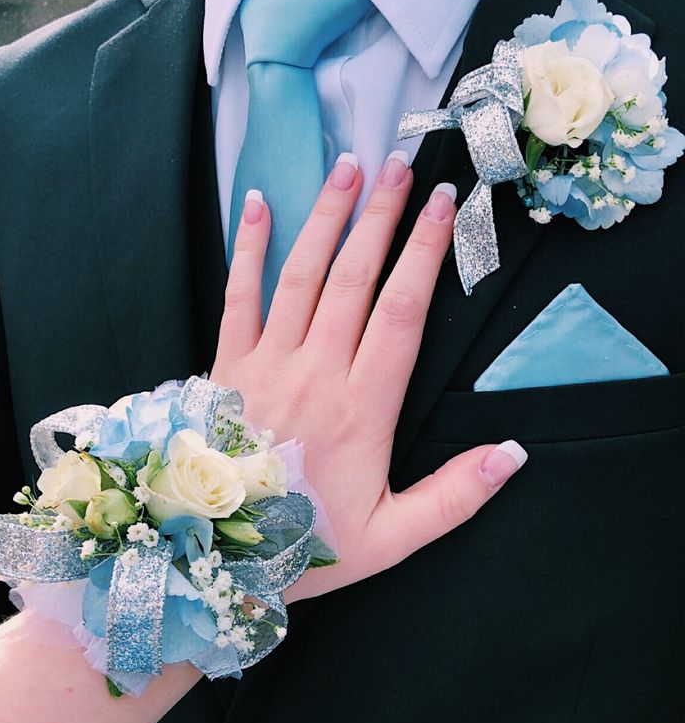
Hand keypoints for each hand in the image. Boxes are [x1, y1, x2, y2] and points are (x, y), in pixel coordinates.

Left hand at [211, 152, 526, 599]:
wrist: (210, 557)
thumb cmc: (307, 545)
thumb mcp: (391, 538)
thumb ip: (454, 497)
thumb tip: (511, 454)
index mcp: (361, 408)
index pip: (401, 311)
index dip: (425, 252)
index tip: (445, 206)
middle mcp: (314, 372)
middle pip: (354, 277)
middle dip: (382, 216)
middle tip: (403, 165)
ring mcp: (265, 363)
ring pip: (301, 275)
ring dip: (327, 217)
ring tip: (349, 168)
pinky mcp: (225, 366)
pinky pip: (238, 296)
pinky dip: (250, 249)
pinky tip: (260, 205)